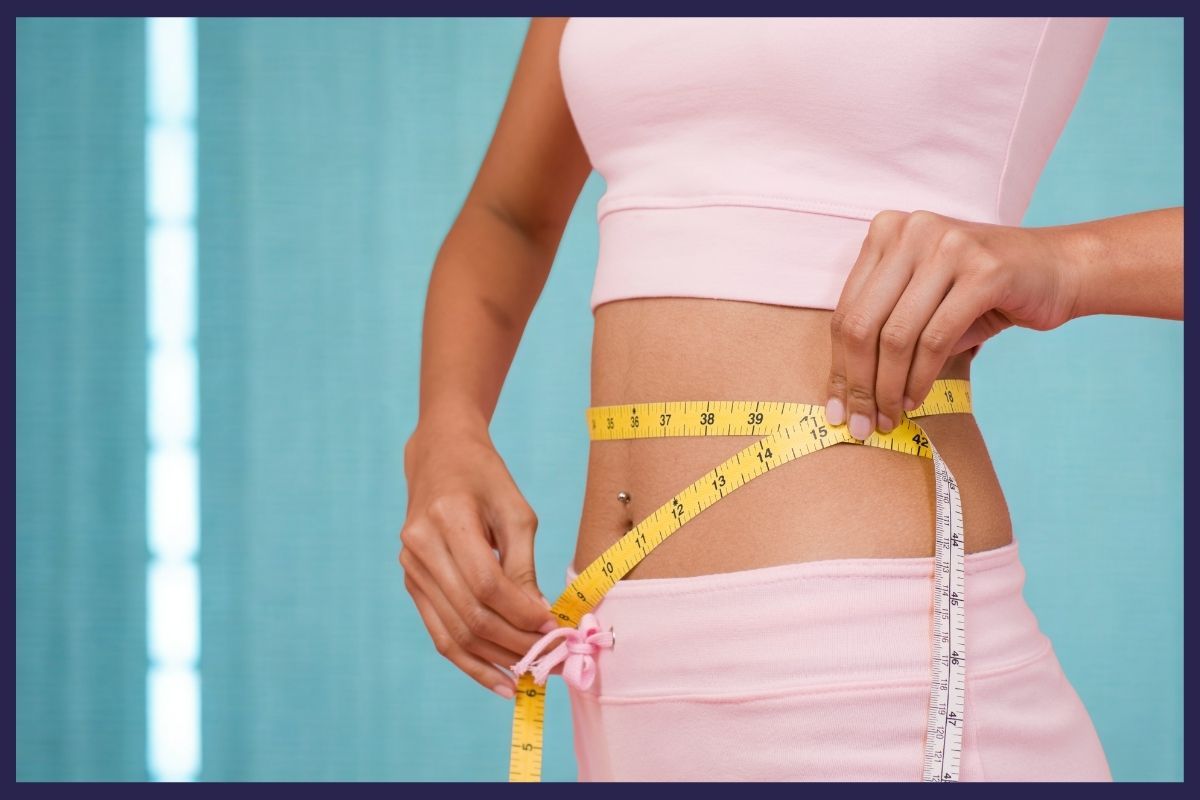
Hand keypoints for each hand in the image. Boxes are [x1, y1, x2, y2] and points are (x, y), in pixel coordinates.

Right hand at [399, 421, 557, 698]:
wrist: (440, 457)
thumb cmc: (486, 479)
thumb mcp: (516, 511)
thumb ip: (524, 567)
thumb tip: (539, 621)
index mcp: (446, 518)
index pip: (486, 583)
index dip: (521, 612)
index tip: (554, 628)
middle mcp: (420, 547)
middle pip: (470, 613)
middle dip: (514, 643)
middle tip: (550, 660)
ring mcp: (410, 568)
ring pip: (453, 632)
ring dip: (495, 660)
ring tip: (530, 677)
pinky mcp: (412, 583)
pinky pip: (440, 633)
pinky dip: (470, 661)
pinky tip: (497, 679)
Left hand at [825, 209, 1079, 437]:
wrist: (1058, 268)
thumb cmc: (982, 292)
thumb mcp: (923, 299)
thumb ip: (883, 329)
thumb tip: (846, 394)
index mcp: (888, 230)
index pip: (845, 310)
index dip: (838, 365)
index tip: (834, 407)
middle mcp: (912, 230)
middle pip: (862, 324)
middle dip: (858, 383)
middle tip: (860, 423)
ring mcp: (947, 246)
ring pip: (896, 335)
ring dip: (888, 387)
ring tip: (889, 417)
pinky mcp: (983, 272)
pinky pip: (935, 338)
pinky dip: (920, 377)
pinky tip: (915, 399)